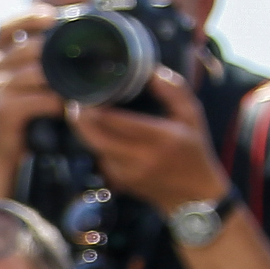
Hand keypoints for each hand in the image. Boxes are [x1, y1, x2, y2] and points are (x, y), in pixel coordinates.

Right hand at [0, 15, 65, 165]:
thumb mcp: (21, 81)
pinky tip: (66, 106)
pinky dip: (56, 102)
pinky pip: (38, 99)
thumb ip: (37, 61)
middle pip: (26, 47)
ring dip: (60, 78)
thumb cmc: (18, 112)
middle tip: (80, 51)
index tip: (52, 16)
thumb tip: (73, 42)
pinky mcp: (3, 111)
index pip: (5, 27)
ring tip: (79, 82)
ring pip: (34, 73)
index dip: (28, 17)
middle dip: (54, 48)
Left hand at [70, 65, 230, 213]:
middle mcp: (141, 158)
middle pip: (97, 137)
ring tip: (81, 113)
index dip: (97, 107)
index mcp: (160, 138)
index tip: (88, 92)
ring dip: (85, 132)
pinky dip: (96, 145)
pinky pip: (101, 159)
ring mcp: (128, 173)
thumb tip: (152, 71)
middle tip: (74, 103)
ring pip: (96, 148)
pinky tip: (97, 132)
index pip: (118, 121)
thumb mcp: (192, 117)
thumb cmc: (195, 151)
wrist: (194, 197)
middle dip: (81, 119)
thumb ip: (174, 91)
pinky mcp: (121, 182)